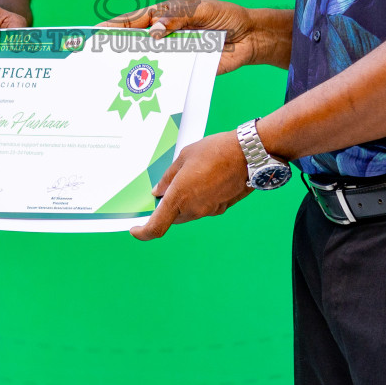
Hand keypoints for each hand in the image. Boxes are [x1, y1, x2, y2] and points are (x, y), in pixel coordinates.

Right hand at [106, 0, 259, 74]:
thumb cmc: (225, 16)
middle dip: (117, 49)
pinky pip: (168, 77)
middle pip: (136, 42)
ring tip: (114, 76)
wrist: (250, 37)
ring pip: (149, 61)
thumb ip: (177, 18)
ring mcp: (174, 54)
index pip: (135, 20)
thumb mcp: (201, 10)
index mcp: (164, 16)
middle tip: (97, 58)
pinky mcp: (186, 70)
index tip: (96, 32)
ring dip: (134, 68)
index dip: (115, 26)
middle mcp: (165, 36)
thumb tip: (155, 32)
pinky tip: (145, 88)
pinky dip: (157, 82)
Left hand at [130, 132, 251, 239]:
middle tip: (165, 188)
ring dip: (182, 202)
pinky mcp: (222, 209)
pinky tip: (205, 180)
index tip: (136, 230)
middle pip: (172, 217)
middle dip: (165, 207)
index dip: (143, 233)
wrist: (249, 154)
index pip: (156, 227)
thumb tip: (159, 192)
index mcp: (179, 197)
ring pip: (188, 213)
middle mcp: (193, 209)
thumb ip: (169, 177)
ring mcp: (209, 211)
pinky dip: (198, 199)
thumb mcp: (184, 157)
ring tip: (189, 178)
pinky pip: (203, 208)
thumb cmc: (216, 151)